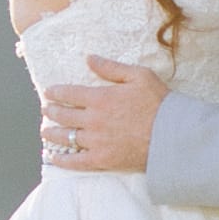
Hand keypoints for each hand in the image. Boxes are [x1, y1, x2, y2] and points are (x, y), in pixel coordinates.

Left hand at [37, 57, 166, 173]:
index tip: (49, 92)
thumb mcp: (139, 76)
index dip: (56, 92)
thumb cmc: (159, 103)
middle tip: (46, 110)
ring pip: (66, 137)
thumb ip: (111, 68)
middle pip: (63, 115)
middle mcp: (93, 120)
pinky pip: (76, 161)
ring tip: (46, 131)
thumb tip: (89, 58)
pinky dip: (62, 160)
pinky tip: (53, 157)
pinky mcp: (102, 160)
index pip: (69, 93)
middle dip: (51, 111)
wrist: (173, 135)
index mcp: (100, 98)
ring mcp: (96, 141)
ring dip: (52, 133)